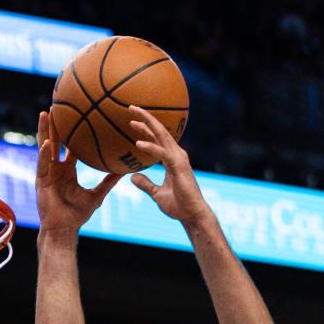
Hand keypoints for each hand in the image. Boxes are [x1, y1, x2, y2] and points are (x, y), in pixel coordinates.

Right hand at [36, 110, 119, 235]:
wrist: (63, 229)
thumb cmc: (78, 215)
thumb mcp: (97, 195)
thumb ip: (108, 182)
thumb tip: (125, 172)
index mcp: (67, 170)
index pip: (69, 147)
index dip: (72, 132)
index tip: (76, 116)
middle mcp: (56, 168)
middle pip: (56, 141)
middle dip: (55, 124)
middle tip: (58, 105)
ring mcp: (47, 173)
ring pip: (45, 147)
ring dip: (45, 130)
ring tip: (47, 113)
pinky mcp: (40, 180)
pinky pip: (42, 164)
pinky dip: (44, 154)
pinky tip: (46, 143)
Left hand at [129, 107, 208, 226]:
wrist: (192, 216)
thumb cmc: (178, 206)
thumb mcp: (157, 194)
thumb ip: (146, 184)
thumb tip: (132, 177)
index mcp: (172, 159)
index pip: (157, 138)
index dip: (145, 128)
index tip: (132, 121)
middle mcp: (176, 155)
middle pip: (159, 131)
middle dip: (145, 118)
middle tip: (130, 107)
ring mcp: (178, 159)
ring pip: (162, 136)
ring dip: (147, 125)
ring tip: (132, 118)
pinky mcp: (178, 166)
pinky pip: (162, 153)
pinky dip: (150, 147)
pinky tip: (137, 143)